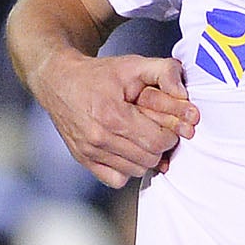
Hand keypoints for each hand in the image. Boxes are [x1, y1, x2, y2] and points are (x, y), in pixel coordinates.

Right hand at [34, 48, 197, 187]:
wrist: (59, 80)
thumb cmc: (99, 74)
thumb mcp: (134, 64)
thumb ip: (165, 72)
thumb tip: (184, 95)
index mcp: (113, 115)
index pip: (158, 141)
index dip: (170, 133)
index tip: (166, 124)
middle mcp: (98, 137)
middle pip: (149, 158)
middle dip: (160, 145)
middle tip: (155, 130)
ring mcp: (89, 151)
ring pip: (136, 171)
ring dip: (145, 157)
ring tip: (141, 138)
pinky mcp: (83, 159)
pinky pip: (117, 179)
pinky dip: (127, 168)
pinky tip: (127, 150)